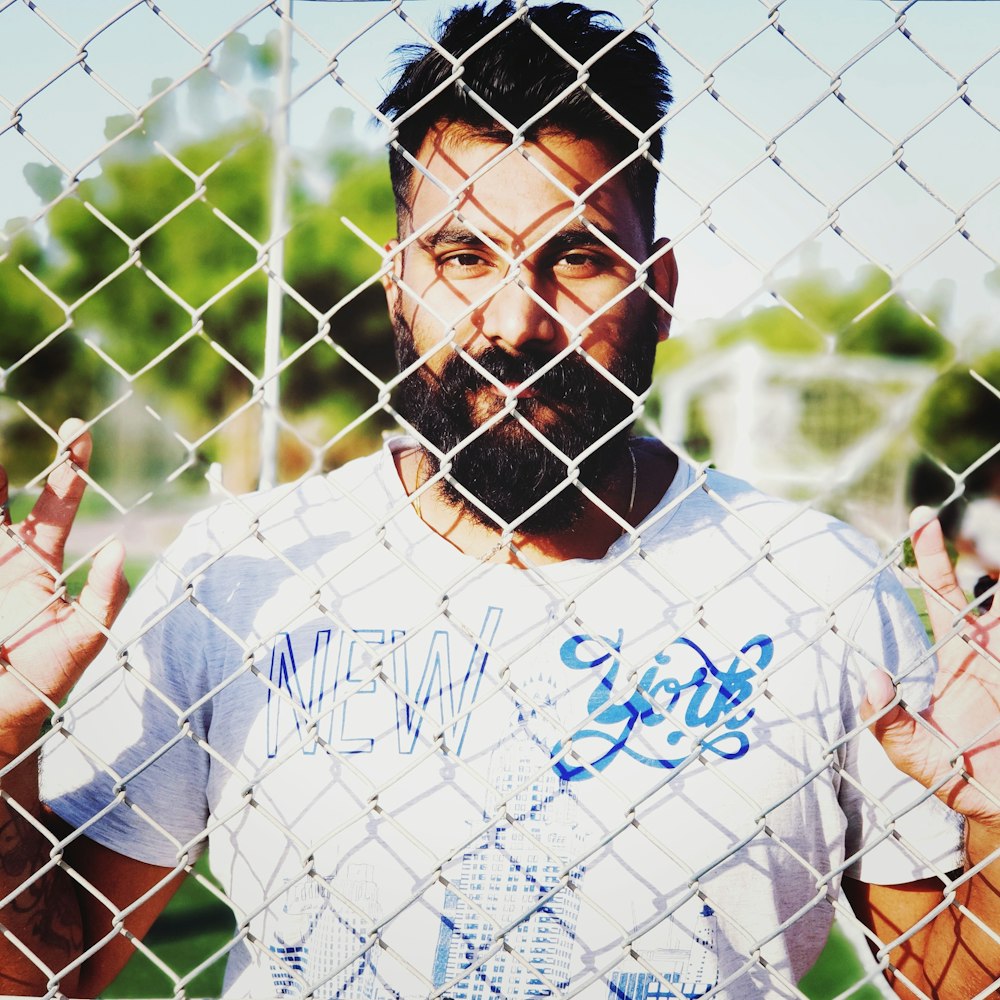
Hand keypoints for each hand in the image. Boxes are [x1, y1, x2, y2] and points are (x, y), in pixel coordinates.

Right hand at [0, 420, 128, 746]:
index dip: (69, 465)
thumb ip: (104, 596)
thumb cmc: (43, 681)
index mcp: (42, 561)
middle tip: (34, 425)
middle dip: (17, 462)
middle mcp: (8, 555)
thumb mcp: (82, 639)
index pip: (59, 500)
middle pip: (9, 495)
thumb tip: (122, 547)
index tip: (75, 429)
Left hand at [861, 507, 999, 829]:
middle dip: (989, 552)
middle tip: (969, 517)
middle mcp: (992, 651)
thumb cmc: (965, 784)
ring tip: (998, 573)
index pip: (943, 596)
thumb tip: (872, 682)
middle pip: (991, 590)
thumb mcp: (917, 758)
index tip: (922, 518)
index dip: (931, 557)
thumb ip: (891, 727)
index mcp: (959, 658)